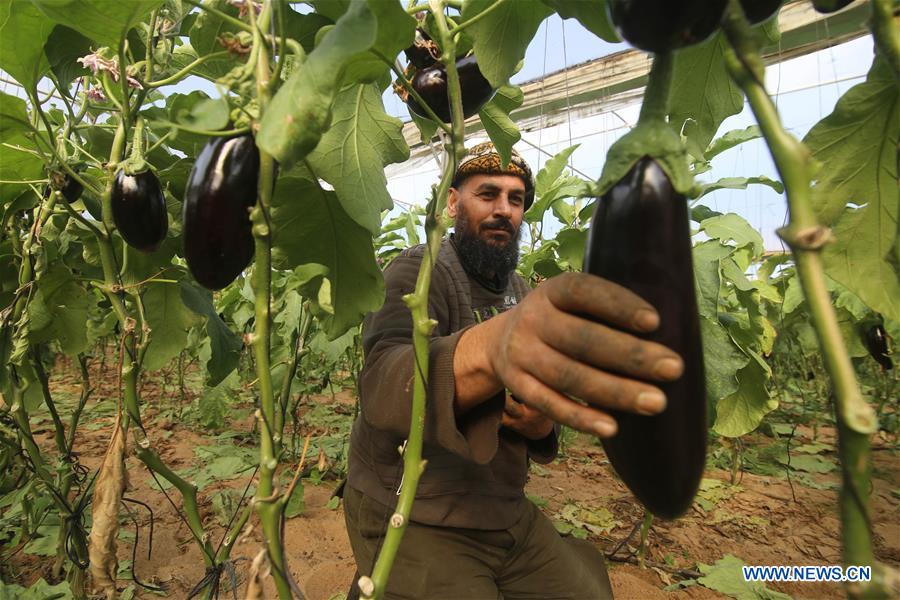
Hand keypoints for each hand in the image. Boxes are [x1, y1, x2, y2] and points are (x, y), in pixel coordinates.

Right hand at [455, 272, 683, 437]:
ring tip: (656, 402)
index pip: (583, 291)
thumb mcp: (571, 301)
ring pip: (569, 375)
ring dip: (615, 392)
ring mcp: (522, 354)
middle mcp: (533, 319)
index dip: (617, 305)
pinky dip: (581, 418)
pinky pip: (550, 404)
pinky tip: (612, 428)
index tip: (655, 322)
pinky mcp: (518, 385)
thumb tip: (669, 331)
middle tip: (674, 368)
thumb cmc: (560, 319)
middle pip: (581, 339)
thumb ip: (605, 309)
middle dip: (631, 355)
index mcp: (552, 291)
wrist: (500, 341)